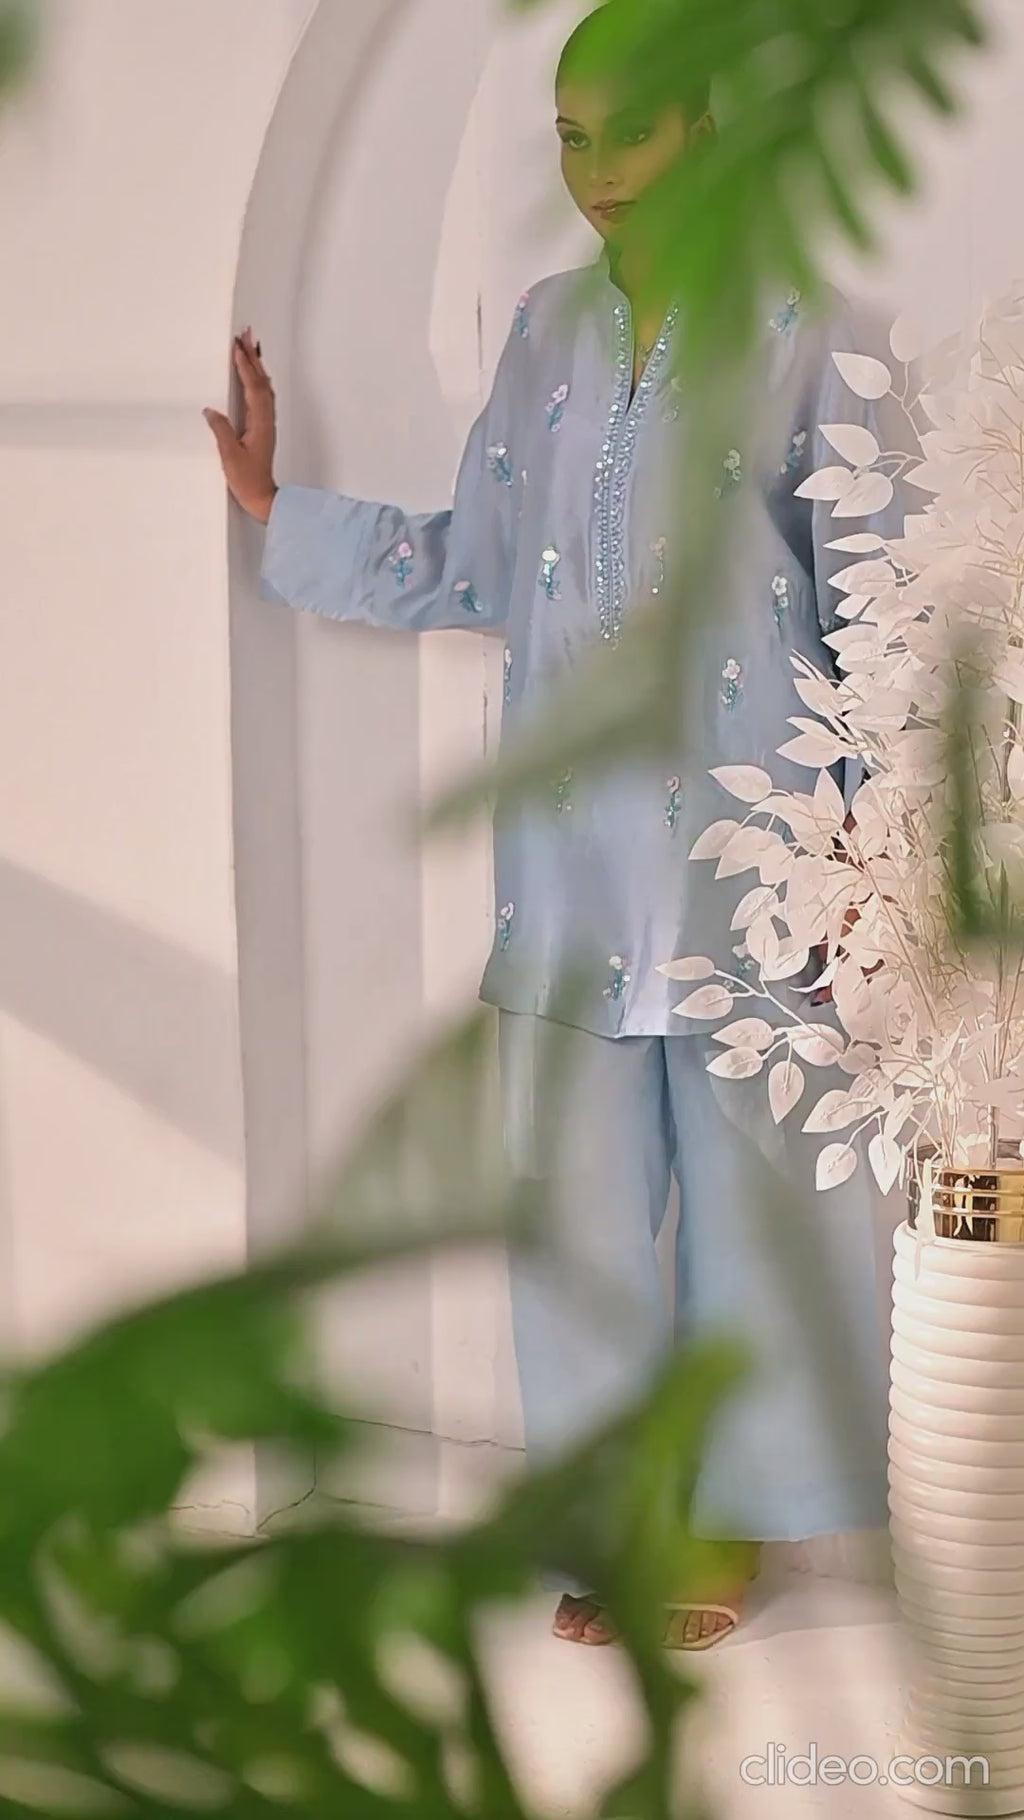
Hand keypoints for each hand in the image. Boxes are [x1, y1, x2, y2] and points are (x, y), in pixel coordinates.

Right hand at [204, 328, 277, 524]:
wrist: (262, 498)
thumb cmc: (248, 480)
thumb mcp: (230, 456)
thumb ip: (221, 431)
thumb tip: (211, 411)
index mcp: (259, 423)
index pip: (253, 388)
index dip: (246, 368)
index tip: (238, 348)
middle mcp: (265, 420)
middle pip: (261, 382)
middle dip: (253, 357)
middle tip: (246, 335)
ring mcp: (265, 424)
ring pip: (263, 388)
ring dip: (257, 366)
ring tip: (250, 347)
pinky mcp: (262, 429)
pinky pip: (262, 397)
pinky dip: (257, 381)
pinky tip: (254, 376)